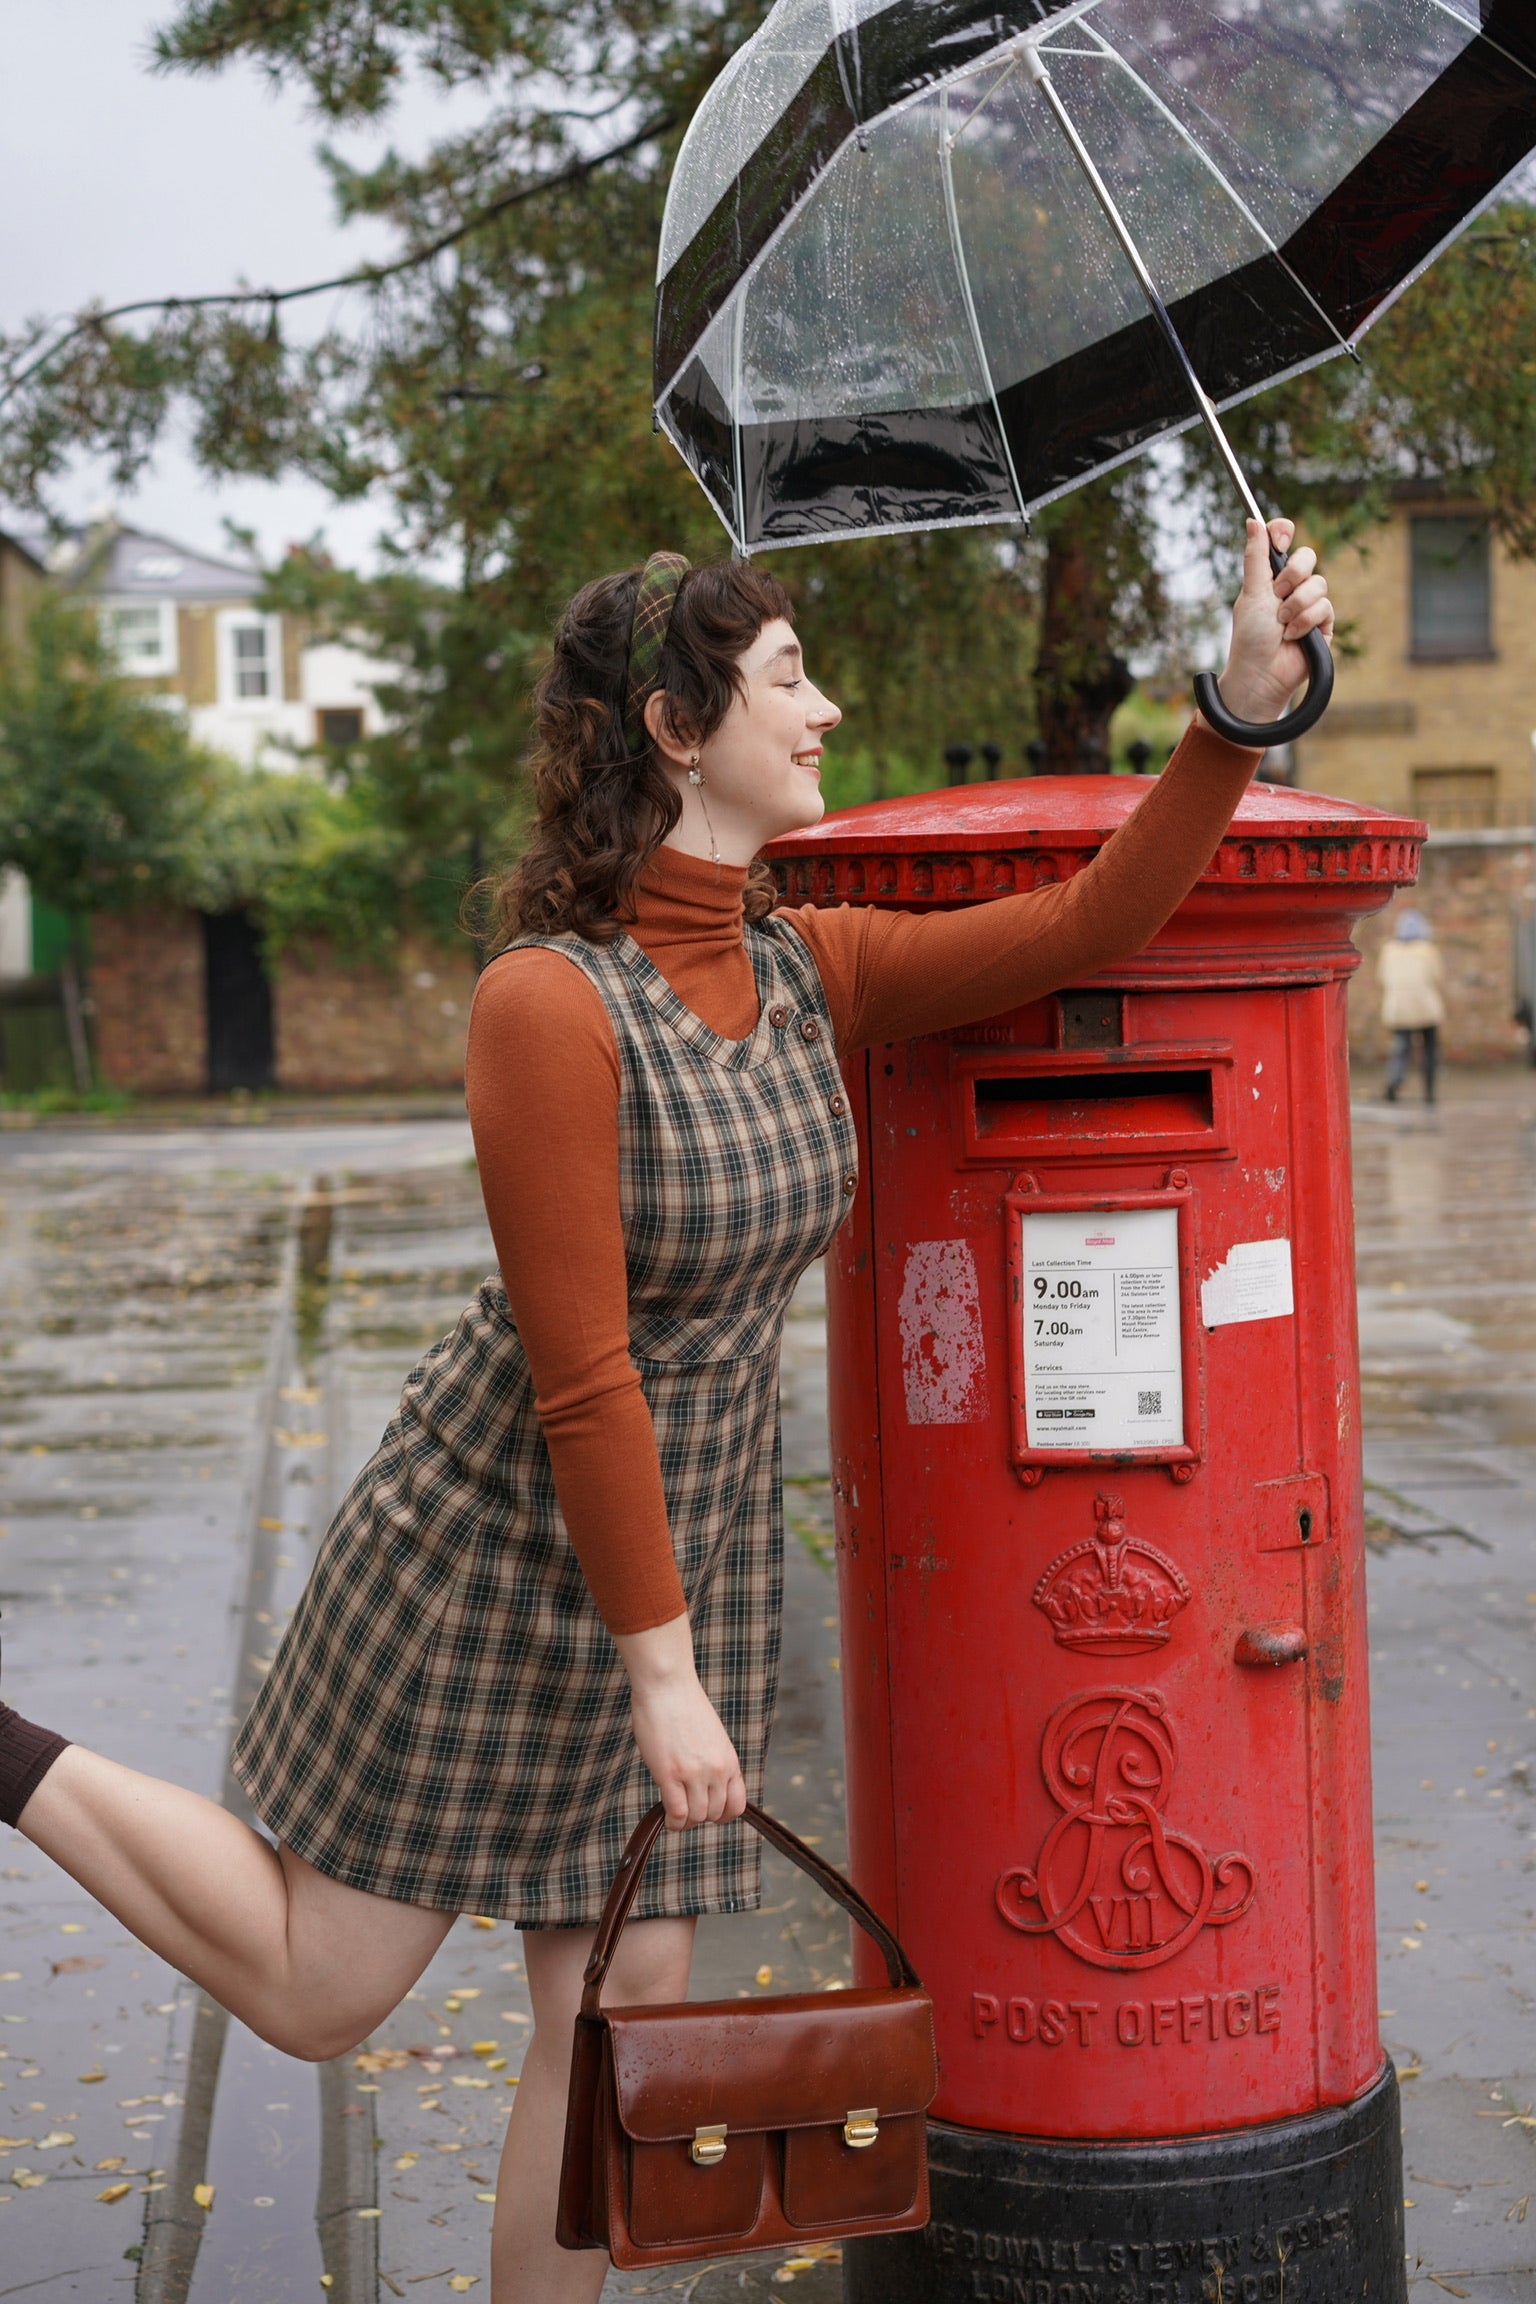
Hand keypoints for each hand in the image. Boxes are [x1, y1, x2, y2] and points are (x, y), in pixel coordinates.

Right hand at [616, 1615, 746, 1830]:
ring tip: (675, 1814)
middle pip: (714, 1814)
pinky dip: (672, 1822)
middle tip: (685, 1809)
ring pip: (696, 1817)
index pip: (737, 1805)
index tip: (709, 1812)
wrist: (668, 1685)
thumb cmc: (684, 1706)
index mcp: (729, 1761)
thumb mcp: (712, 1737)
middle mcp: (717, 1770)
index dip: (723, 1816)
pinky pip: (677, 1812)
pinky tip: (666, 1817)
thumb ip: (714, 1762)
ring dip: (685, 1821)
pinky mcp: (670, 1773)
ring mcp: (694, 1773)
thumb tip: (707, 1788)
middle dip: (700, 1818)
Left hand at [1213, 518, 1334, 728]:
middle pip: (1308, 556)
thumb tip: (1253, 521)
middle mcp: (1292, 587)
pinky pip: (1325, 607)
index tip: (1281, 536)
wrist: (1261, 674)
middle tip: (1277, 594)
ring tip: (1282, 624)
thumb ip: (1255, 557)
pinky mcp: (1323, 624)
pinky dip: (1306, 621)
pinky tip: (1293, 636)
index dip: (1284, 531)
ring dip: (1297, 604)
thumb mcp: (1251, 593)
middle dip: (1293, 574)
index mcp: (1271, 576)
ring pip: (1319, 583)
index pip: (1284, 540)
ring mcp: (1309, 605)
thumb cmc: (1250, 637)